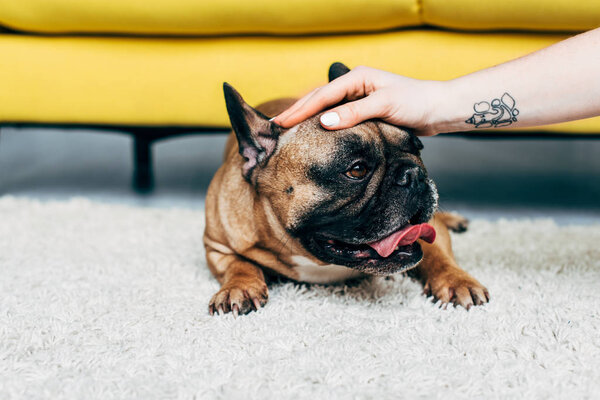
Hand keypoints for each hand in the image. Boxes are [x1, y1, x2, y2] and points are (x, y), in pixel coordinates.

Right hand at [272, 66, 445, 135]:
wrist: (437, 110)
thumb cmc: (415, 103)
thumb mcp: (384, 105)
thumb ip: (354, 113)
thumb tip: (324, 121)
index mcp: (357, 78)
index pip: (322, 96)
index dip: (300, 110)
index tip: (282, 123)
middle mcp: (355, 85)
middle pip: (319, 98)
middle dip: (297, 111)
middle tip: (275, 126)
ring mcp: (358, 97)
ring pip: (325, 107)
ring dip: (306, 117)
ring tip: (286, 129)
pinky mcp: (363, 110)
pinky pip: (336, 116)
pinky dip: (321, 123)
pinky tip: (312, 132)